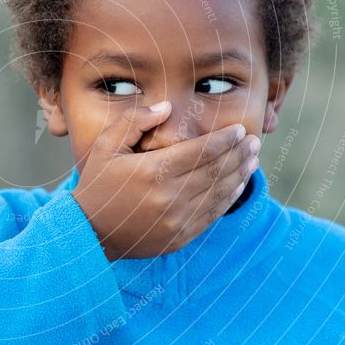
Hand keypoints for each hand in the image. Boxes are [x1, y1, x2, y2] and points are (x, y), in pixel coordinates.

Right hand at [72, 101, 260, 260]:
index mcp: (153, 171)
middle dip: (239, 153)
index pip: (201, 151)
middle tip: (254, 141)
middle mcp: (169, 196)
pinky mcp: (180, 236)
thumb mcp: (106, 146)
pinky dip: (229, 198)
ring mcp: (177, 220)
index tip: (239, 130)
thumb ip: (135, 121)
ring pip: (219, 193)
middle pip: (216, 171)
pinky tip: (238, 184)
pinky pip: (212, 214)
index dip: (225, 140)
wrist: (90, 232)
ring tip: (253, 159)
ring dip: (240, 174)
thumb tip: (167, 107)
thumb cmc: (98, 184)